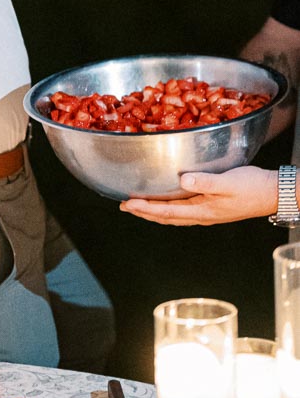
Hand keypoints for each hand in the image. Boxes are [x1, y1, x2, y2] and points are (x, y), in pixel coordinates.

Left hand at [119, 166, 278, 225]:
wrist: (273, 193)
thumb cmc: (253, 187)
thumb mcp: (228, 182)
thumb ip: (205, 182)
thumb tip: (182, 180)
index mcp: (202, 210)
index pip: (167, 211)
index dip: (145, 208)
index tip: (127, 203)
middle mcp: (202, 215)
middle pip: (166, 217)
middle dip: (144, 212)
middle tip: (124, 206)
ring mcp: (207, 213)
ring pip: (173, 216)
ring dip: (154, 212)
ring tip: (137, 207)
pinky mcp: (212, 208)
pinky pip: (183, 212)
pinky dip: (168, 210)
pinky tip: (166, 205)